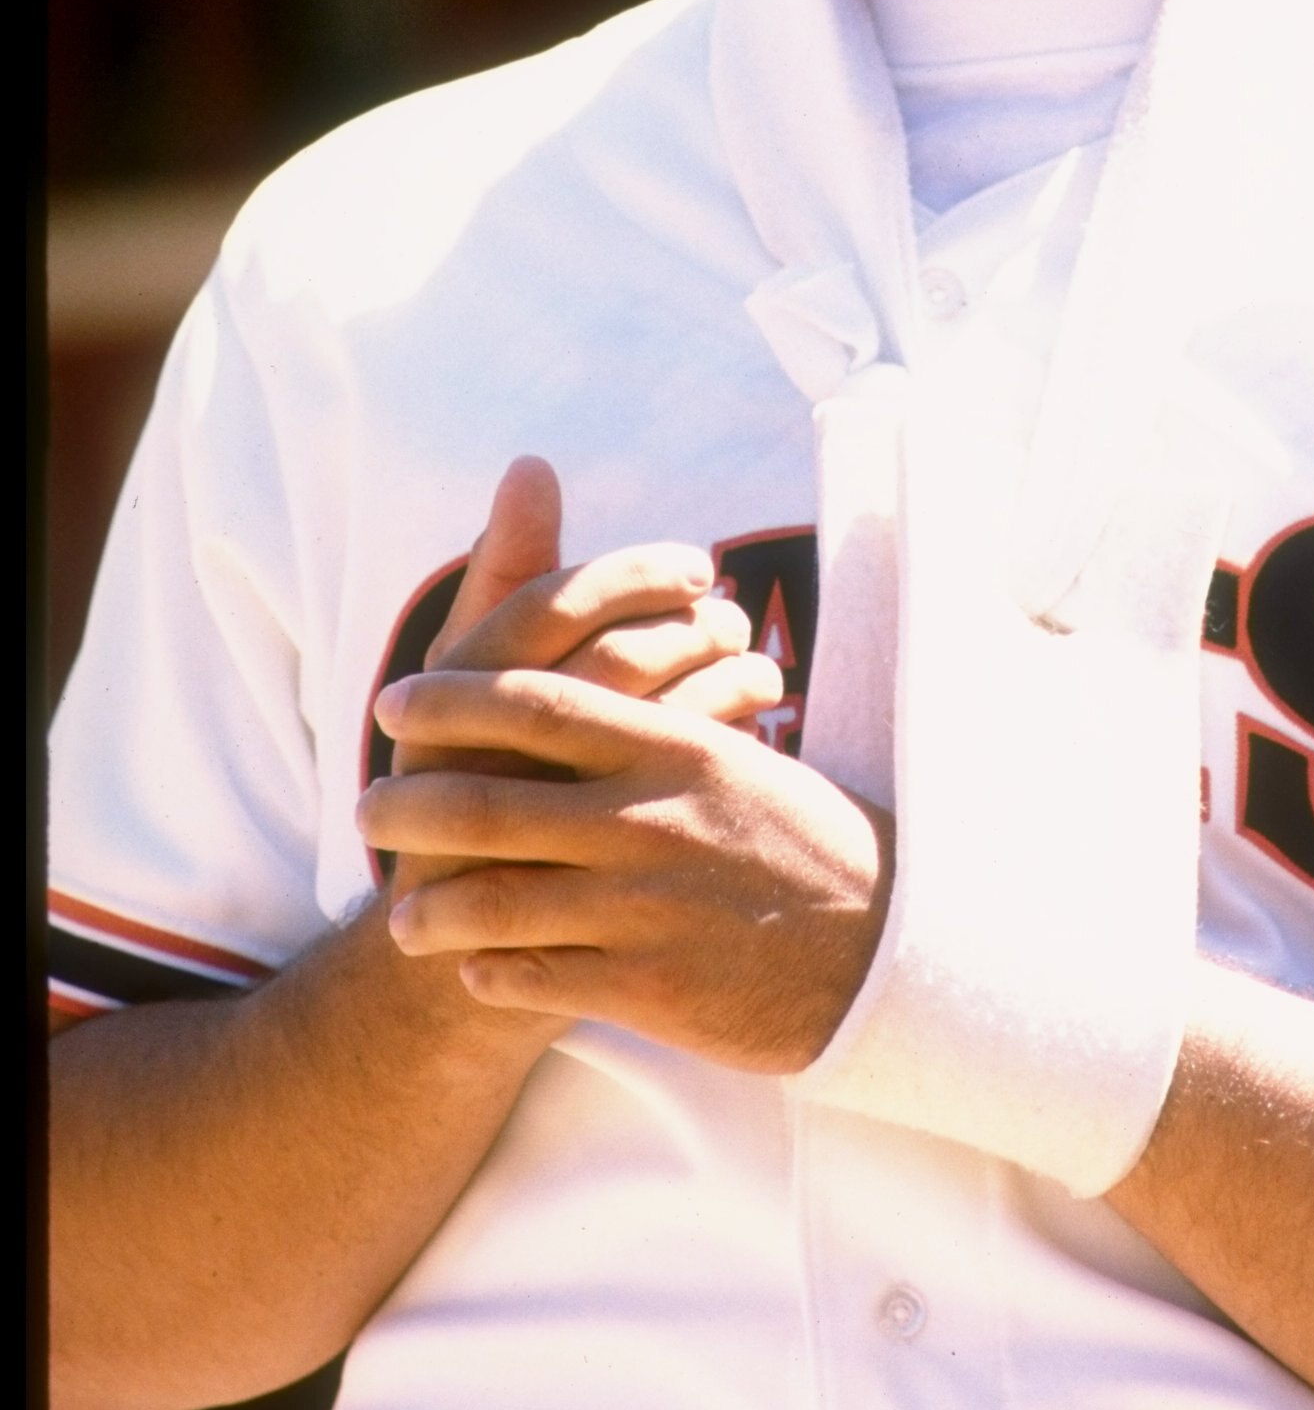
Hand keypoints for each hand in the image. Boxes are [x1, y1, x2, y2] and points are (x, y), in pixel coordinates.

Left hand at [358, 668, 893, 1073]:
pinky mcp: (649, 987)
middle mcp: (648, 819)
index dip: (452, 699)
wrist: (884, 948)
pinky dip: (491, 972)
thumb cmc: (802, 840)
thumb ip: (656, 710)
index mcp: (671, 747)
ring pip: (497, 900)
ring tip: (402, 917)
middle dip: (409, 805)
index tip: (396, 700)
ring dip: (433, 908)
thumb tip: (588, 654)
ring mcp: (645, 906)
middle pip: (490, 799)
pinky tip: (475, 967)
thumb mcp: (735, 753)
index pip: (537, 703)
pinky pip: (538, 976)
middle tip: (368, 810)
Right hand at [390, 459, 780, 903]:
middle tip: (729, 613)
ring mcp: (545, 819)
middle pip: (617, 661)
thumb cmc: (482, 774)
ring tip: (751, 657)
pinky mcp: (600, 867)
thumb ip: (511, 568)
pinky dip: (734, 730)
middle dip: (690, 625)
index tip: (695, 565)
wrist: (459, 946)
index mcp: (458, 692)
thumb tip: (530, 463)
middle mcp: (491, 751)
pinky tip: (760, 709)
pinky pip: (682, 785)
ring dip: (722, 672)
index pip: (555, 605)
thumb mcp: (479, 673)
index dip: (636, 574)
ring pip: (659, 722)